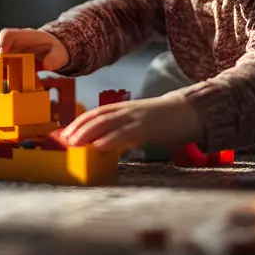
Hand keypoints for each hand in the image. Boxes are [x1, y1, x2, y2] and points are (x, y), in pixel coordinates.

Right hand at [0, 28, 69, 71]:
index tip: (2, 53)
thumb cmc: (53, 50)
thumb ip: (54, 58)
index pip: (9, 34)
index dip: (3, 43)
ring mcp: (7, 47)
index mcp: (24, 36)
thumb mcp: (58, 53)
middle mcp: (13, 40)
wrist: (51, 51)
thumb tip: (47, 65)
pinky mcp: (4, 56)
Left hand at [60, 91, 201, 151]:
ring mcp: (136, 116)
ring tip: (74, 143)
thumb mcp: (139, 123)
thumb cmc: (164, 120)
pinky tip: (100, 146)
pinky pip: (126, 132)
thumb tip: (103, 145)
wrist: (190, 111)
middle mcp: (127, 110)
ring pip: (107, 122)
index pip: (96, 113)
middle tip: (64, 141)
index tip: (64, 134)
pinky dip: (111, 139)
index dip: (79, 122)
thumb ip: (122, 132)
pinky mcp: (147, 126)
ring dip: (88, 132)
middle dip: (78, 128)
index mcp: (124, 108)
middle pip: (97, 116)